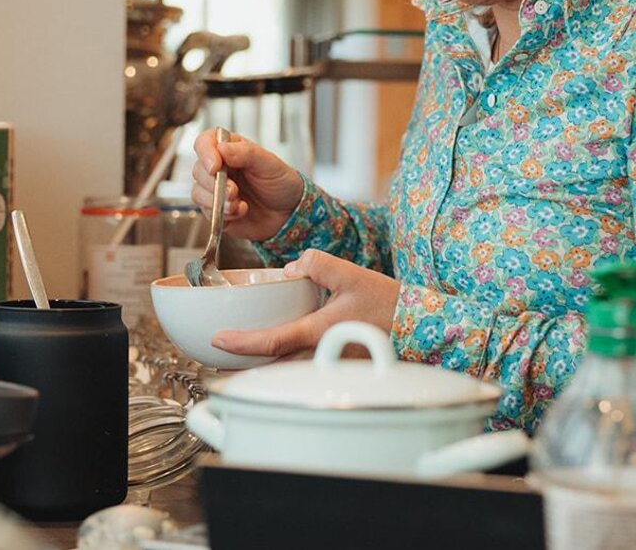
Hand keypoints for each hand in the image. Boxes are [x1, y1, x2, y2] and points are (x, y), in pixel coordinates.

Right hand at [192, 128, 303, 240]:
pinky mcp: (216, 210)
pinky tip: (241, 211)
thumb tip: (221, 148)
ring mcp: (215, 190)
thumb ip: (246, 153)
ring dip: (218, 200)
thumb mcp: (269, 163)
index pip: (205, 143)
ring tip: (239, 203)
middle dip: (214, 183)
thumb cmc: (281, 183)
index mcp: (230, 150)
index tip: (215, 166)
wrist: (289, 213)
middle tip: (234, 191)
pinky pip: (207, 212)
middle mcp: (219, 168)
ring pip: (198, 192)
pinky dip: (224, 214)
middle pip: (198, 170)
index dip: (205, 153)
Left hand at [212, 250, 399, 358]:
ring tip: (244, 355)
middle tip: (222, 353)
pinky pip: (305, 370)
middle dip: (244, 363)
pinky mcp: (338, 368)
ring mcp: (331, 366)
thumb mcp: (351, 272)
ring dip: (264, 366)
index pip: (273, 342)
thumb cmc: (388, 302)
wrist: (417, 325)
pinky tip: (279, 355)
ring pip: (288, 372)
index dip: (242, 343)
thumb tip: (290, 269)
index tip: (218, 341)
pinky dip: (286, 364)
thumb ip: (316, 263)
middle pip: (273, 367)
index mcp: (321, 330)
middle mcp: (323, 354)